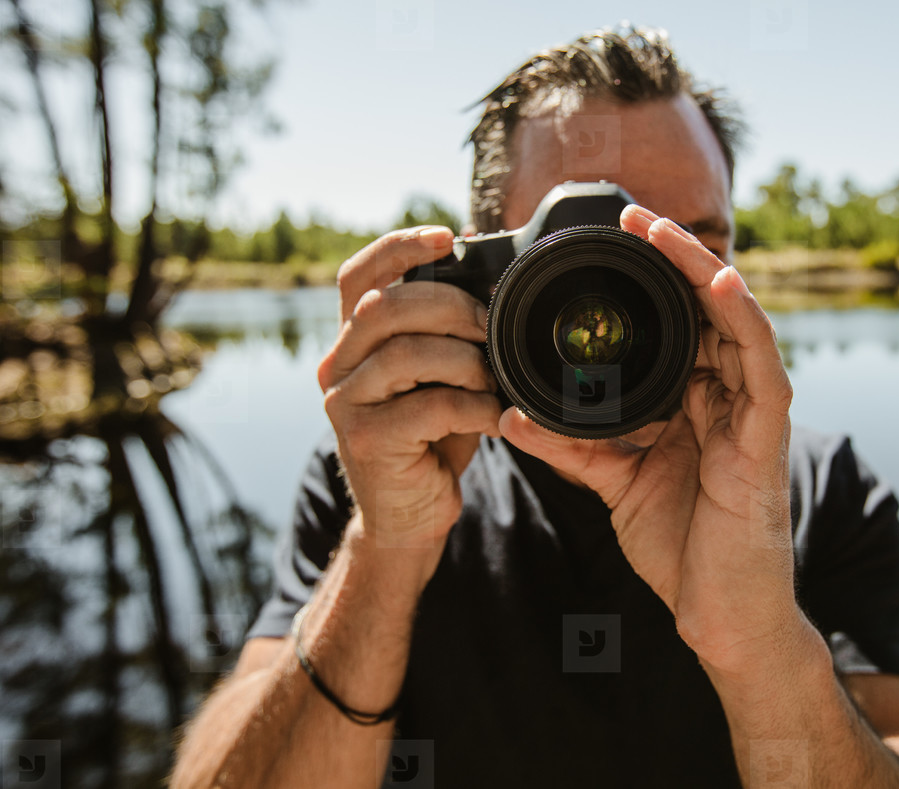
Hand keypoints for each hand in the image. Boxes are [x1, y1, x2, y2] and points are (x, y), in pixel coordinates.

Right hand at [317, 226, 501, 574]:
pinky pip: (430, 406)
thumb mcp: (440, 376)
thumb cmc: (432, 439)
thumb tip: (488, 280)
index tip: (448, 238)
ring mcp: (345, 403)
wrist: (411, 515)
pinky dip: (474, 407)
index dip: (399, 248)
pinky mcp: (366, 440)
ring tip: (494, 381)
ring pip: (407, 353)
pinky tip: (493, 418)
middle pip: (387, 307)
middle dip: (453, 307)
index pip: (359, 276)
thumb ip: (446, 333)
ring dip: (467, 361)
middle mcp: (338, 364)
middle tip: (493, 328)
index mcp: (354, 340)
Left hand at [500, 205, 806, 672]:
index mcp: (694, 403)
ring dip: (701, 270)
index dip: (651, 280)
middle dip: (674, 259)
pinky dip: (742, 321)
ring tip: (662, 230)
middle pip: (706, 310)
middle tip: (633, 215)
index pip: (678, 324)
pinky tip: (718, 283)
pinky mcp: (766, 439)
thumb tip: (509, 414)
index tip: (611, 244)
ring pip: (736, 322)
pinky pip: (762, 367)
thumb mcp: (613, 483)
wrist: (717, 614)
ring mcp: (750, 415)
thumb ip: (570, 446)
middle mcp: (726, 398)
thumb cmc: (679, 546)